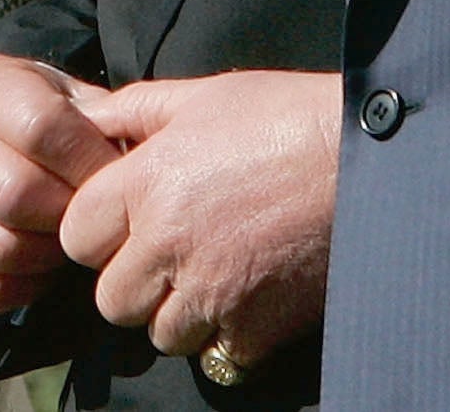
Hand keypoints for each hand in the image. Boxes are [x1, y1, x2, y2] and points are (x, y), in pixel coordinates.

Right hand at [0, 54, 126, 311]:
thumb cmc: (37, 119)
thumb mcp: (67, 97)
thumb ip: (101, 120)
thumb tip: (129, 161)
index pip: (41, 128)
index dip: (89, 162)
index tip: (115, 178)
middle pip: (16, 195)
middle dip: (66, 215)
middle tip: (87, 215)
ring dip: (47, 254)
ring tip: (61, 235)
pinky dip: (22, 287)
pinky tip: (35, 262)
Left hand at [55, 69, 341, 371]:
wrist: (371, 160)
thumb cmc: (288, 115)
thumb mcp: (205, 95)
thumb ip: (136, 110)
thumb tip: (87, 121)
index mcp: (147, 182)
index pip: (77, 236)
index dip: (99, 230)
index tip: (128, 220)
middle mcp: (169, 243)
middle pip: (111, 299)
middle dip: (134, 280)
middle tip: (169, 253)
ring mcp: (213, 293)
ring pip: (160, 333)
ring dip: (178, 312)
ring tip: (213, 273)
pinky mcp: (258, 327)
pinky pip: (217, 354)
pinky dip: (229, 334)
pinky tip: (251, 295)